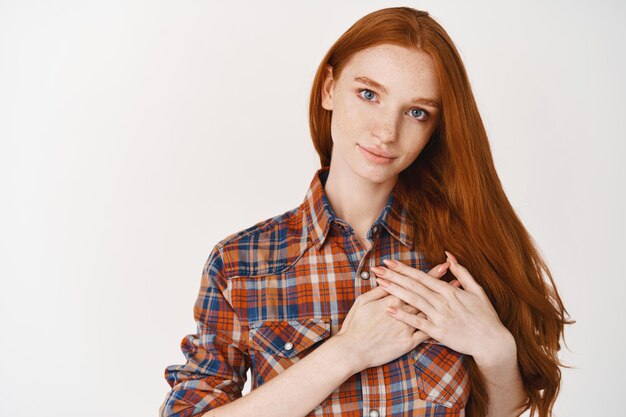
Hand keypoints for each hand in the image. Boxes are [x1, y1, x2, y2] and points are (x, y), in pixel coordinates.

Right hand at [335, 261, 451, 371]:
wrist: (352, 350)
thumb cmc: (355, 325)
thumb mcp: (363, 302)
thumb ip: (378, 290)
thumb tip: (386, 276)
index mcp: (390, 300)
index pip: (414, 284)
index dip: (429, 274)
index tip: (443, 266)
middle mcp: (401, 312)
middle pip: (425, 295)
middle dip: (440, 283)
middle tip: (455, 275)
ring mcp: (406, 328)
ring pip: (428, 313)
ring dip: (443, 302)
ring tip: (457, 294)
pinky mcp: (407, 343)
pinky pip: (425, 334)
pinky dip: (437, 325)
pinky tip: (448, 319)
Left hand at [372, 251, 512, 362]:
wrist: (493, 342)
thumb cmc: (485, 316)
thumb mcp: (477, 290)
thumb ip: (462, 272)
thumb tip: (449, 255)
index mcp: (450, 291)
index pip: (422, 276)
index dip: (404, 269)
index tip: (389, 262)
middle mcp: (443, 301)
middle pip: (413, 285)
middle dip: (393, 276)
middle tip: (377, 268)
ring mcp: (440, 316)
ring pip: (413, 300)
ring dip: (395, 290)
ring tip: (379, 282)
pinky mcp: (438, 332)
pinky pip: (417, 322)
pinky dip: (403, 315)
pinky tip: (389, 309)